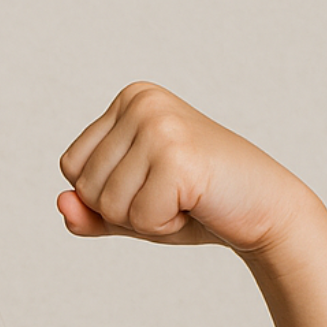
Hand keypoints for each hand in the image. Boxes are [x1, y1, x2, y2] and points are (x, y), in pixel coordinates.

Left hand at [57, 82, 309, 255]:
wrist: (265, 209)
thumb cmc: (196, 205)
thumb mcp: (130, 209)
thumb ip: (88, 212)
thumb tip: (61, 203)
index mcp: (128, 101)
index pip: (70, 167)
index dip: (106, 193)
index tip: (153, 181)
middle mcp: (142, 103)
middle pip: (85, 186)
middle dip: (124, 209)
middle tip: (173, 193)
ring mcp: (160, 125)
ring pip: (107, 204)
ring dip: (145, 218)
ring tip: (185, 197)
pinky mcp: (178, 156)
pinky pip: (138, 218)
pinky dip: (163, 226)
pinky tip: (196, 203)